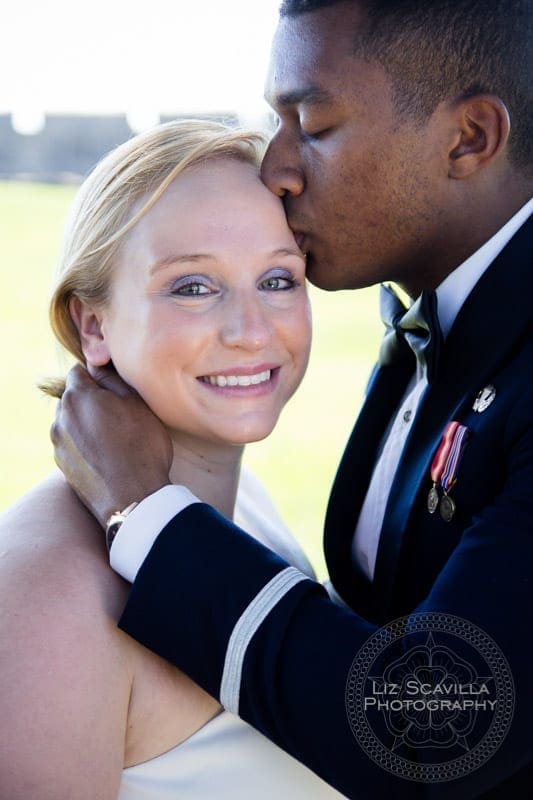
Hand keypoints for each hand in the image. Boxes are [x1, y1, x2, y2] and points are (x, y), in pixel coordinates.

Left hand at [51, 363, 172, 527]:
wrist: (133, 498)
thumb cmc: (141, 446)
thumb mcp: (136, 403)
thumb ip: (112, 379)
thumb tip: (97, 366)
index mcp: (77, 397)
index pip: (78, 372)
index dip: (98, 377)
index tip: (116, 389)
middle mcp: (61, 418)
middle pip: (74, 398)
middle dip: (92, 401)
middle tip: (121, 414)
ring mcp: (59, 444)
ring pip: (73, 422)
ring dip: (88, 424)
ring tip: (116, 438)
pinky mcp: (63, 466)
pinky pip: (74, 444)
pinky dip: (86, 445)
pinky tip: (108, 455)